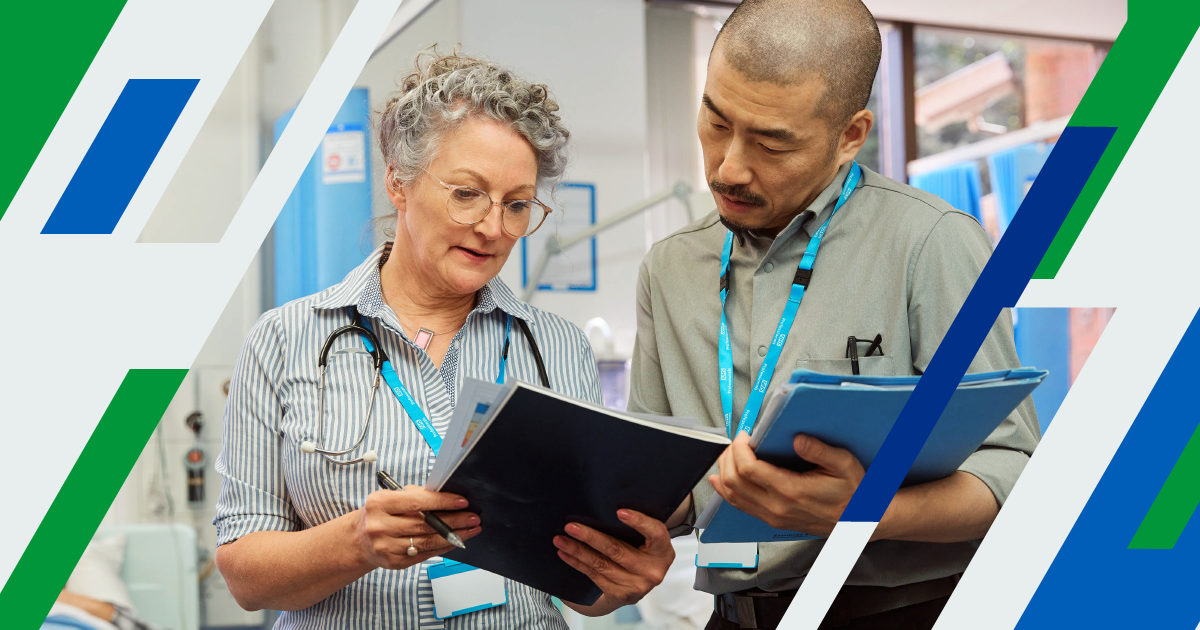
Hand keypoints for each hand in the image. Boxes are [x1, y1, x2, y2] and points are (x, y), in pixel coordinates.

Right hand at [356, 485, 481, 570]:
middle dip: (454, 521)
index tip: (462, 502)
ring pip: (427, 542)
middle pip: (425, 524)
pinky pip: (425, 554)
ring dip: (453, 536)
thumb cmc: (381, 514)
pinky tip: (455, 541)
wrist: (360, 540)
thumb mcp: (392, 497)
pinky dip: (443, 548)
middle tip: (473, 517)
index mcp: (379, 503)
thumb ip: (417, 495)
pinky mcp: (394, 562)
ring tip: (471, 530)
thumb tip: (448, 498)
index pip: (417, 502)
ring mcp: (386, 546)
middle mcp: (380, 526)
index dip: (442, 502)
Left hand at [554, 509, 673, 608]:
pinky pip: (595, 576)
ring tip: (560, 539)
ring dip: (578, 551)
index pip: (655, 532)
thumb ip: (636, 526)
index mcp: (663, 551)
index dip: (639, 522)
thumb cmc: (641, 550)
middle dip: (591, 537)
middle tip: (571, 526)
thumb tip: (603, 505)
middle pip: (618, 550)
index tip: (619, 511)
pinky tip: (565, 554)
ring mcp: (637, 586)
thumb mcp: (647, 539)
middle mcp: (653, 571)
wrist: (639, 583)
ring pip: (601, 564)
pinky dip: (578, 564)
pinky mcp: (621, 595)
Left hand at [709, 433, 864, 536]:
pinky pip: (741, 506)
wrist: (860, 521)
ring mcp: (773, 516)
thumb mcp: (844, 464)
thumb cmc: (854, 492)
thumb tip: (798, 438)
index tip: (745, 435)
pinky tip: (722, 479)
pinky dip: (727, 491)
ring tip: (728, 454)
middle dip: (728, 457)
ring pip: (733, 496)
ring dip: (724, 472)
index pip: (748, 469)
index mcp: (792, 491)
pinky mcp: (772, 520)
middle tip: (736, 441)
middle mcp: (777, 507)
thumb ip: (820, 450)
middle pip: (734, 481)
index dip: (739, 448)